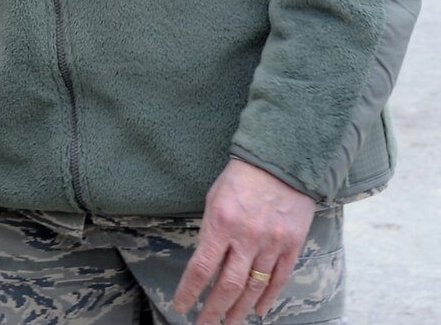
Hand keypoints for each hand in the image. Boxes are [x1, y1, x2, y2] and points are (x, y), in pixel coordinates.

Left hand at [170, 158, 316, 324]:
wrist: (281, 165)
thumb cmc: (240, 180)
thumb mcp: (214, 201)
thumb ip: (211, 233)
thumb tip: (205, 265)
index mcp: (221, 225)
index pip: (201, 269)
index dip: (190, 292)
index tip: (181, 307)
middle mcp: (246, 239)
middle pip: (228, 286)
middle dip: (214, 310)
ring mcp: (272, 244)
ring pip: (254, 287)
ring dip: (240, 310)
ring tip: (230, 324)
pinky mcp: (292, 246)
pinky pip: (279, 279)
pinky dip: (268, 298)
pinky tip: (258, 310)